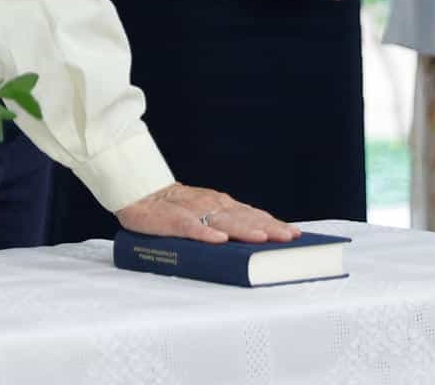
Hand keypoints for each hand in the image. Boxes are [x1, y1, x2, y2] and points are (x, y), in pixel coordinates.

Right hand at [115, 182, 299, 244]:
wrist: (138, 193)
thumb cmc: (175, 208)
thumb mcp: (204, 212)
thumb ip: (224, 223)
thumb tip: (255, 240)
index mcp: (221, 205)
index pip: (252, 215)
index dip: (274, 224)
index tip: (295, 234)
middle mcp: (212, 205)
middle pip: (244, 218)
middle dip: (268, 228)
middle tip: (289, 238)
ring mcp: (193, 211)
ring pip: (222, 221)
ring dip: (243, 229)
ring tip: (262, 238)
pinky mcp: (172, 220)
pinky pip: (190, 227)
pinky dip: (205, 233)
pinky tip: (218, 240)